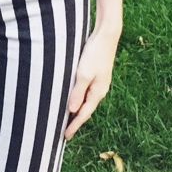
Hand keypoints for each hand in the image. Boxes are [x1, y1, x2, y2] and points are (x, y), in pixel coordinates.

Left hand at [64, 23, 119, 140]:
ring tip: (67, 120)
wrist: (107, 35)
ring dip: (77, 111)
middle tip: (65, 133)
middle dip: (76, 121)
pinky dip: (79, 99)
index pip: (83, 114)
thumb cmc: (94, 53)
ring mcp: (99, 82)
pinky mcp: (96, 75)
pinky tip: (73, 99)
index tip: (66, 137)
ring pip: (86, 101)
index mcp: (97, 92)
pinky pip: (86, 92)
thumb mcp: (83, 73)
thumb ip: (77, 92)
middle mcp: (99, 90)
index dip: (74, 126)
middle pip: (85, 110)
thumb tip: (72, 110)